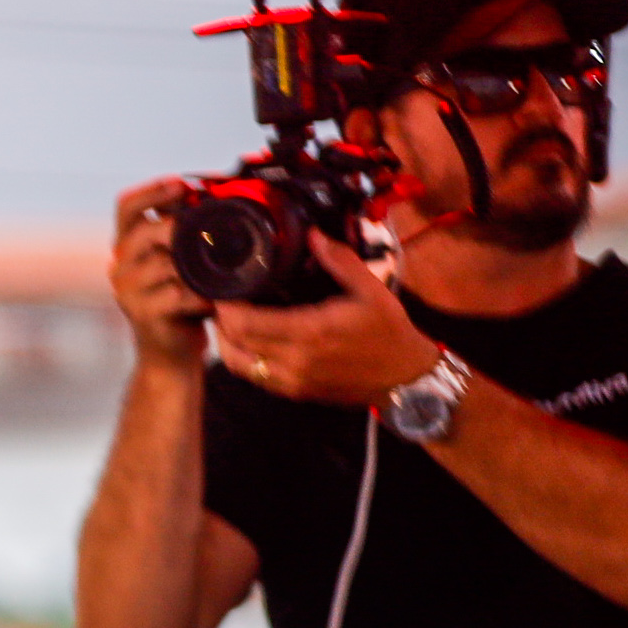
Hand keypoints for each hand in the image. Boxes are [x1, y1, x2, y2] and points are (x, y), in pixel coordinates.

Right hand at [107, 179, 211, 369]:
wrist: (169, 355)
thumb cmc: (179, 305)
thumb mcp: (178, 263)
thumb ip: (183, 236)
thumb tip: (209, 200)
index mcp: (127, 246)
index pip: (127, 206)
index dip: (152, 190)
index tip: (180, 183)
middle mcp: (120, 265)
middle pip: (142, 231)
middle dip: (177, 226)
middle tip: (207, 227)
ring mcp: (128, 291)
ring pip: (163, 263)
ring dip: (195, 265)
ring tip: (220, 270)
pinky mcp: (144, 314)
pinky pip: (178, 294)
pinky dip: (202, 294)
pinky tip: (214, 298)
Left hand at [210, 234, 442, 405]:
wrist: (407, 379)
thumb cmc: (390, 333)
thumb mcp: (372, 291)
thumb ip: (340, 261)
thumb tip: (314, 234)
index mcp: (309, 332)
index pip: (244, 323)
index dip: (224, 305)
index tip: (222, 287)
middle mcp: (294, 360)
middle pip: (232, 341)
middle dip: (221, 318)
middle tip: (224, 297)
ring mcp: (292, 381)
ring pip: (237, 363)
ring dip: (226, 340)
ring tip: (232, 317)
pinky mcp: (295, 392)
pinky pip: (254, 377)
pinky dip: (243, 358)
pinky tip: (250, 339)